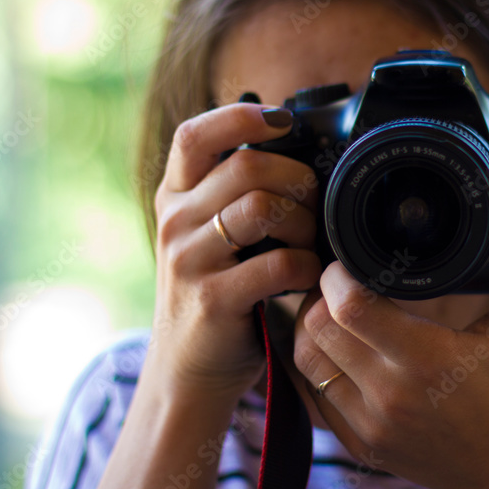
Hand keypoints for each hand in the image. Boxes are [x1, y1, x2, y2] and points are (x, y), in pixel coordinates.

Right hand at [147, 103, 321, 401]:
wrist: (189, 370)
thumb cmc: (218, 292)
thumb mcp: (212, 234)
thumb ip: (237, 193)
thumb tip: (302, 150)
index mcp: (175, 196)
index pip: (195, 135)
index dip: (241, 117)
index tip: (284, 121)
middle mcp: (174, 221)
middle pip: (248, 167)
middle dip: (298, 182)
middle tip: (313, 209)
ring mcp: (188, 260)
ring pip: (263, 207)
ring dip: (304, 224)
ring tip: (310, 246)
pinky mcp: (212, 299)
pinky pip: (277, 263)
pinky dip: (305, 267)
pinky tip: (306, 279)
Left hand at [293, 190, 488, 488]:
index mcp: (428, 361)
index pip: (347, 306)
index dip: (338, 273)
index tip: (351, 259)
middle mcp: (390, 396)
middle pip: (316, 327)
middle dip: (320, 293)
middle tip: (341, 276)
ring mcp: (370, 426)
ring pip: (307, 359)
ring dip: (313, 326)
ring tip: (337, 307)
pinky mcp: (360, 445)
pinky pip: (313, 393)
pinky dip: (319, 363)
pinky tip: (341, 345)